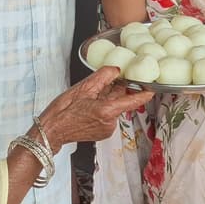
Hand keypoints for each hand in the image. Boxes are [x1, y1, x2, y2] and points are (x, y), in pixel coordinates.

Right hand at [36, 66, 153, 152]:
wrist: (51, 131)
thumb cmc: (63, 111)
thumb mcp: (83, 88)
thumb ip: (103, 76)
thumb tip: (116, 69)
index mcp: (107, 110)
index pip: (133, 101)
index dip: (144, 93)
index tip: (153, 87)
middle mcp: (110, 122)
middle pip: (121, 102)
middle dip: (116, 91)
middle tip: (104, 83)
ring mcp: (107, 129)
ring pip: (113, 108)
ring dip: (107, 100)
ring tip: (89, 96)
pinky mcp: (102, 133)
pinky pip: (108, 116)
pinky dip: (103, 108)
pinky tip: (89, 106)